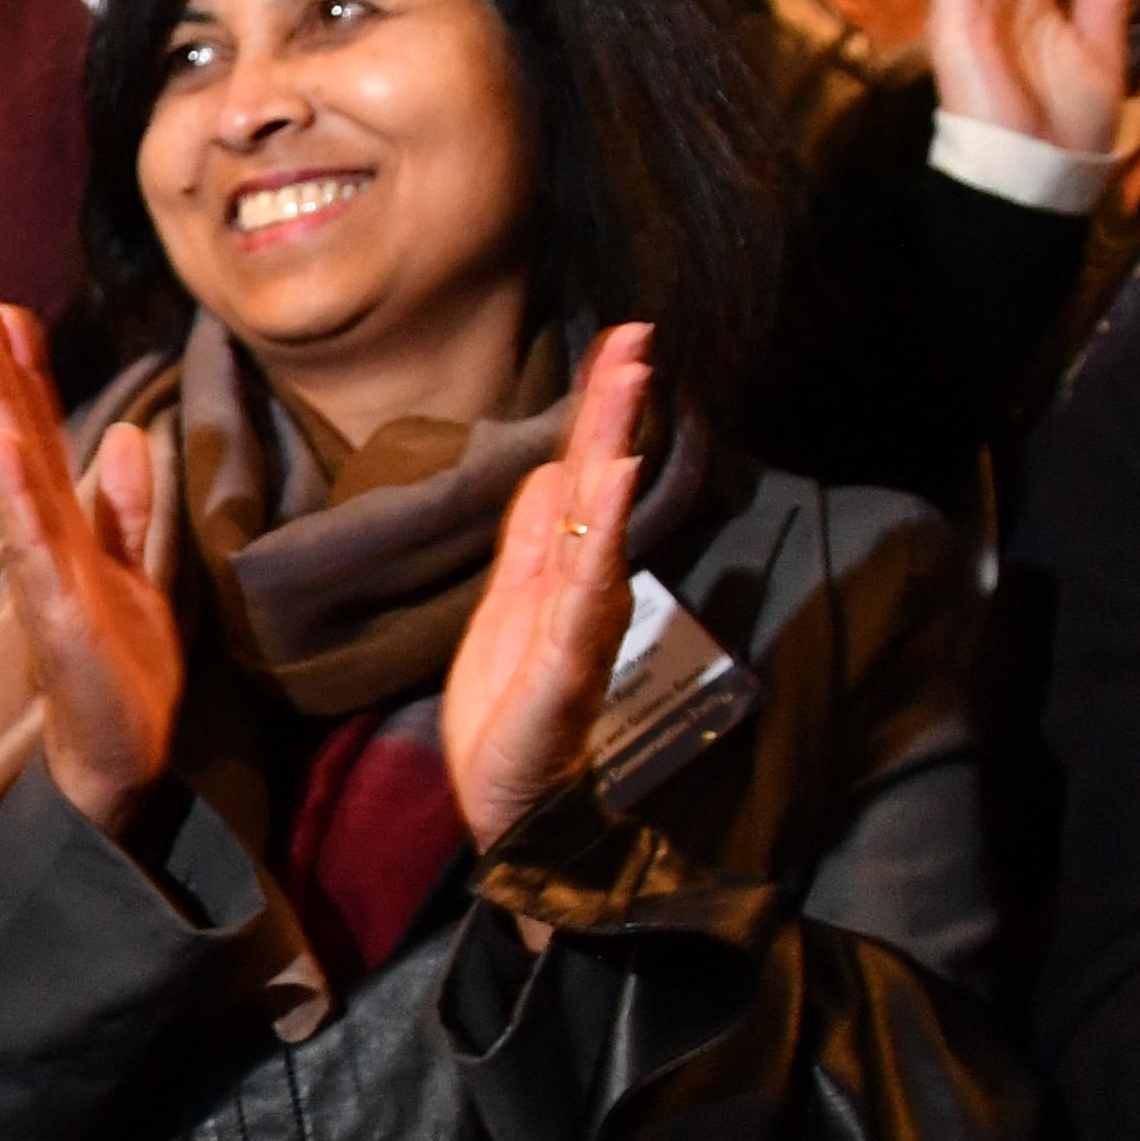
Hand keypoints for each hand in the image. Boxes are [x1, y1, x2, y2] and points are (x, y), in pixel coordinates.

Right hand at [0, 292, 179, 835]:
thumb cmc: (123, 675)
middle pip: (16, 435)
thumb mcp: (139, 575)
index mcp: (64, 527)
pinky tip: (4, 442)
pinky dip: (19, 487)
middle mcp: (43, 539)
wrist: (121, 759)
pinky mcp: (59, 609)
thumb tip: (124, 434)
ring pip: (16, 472)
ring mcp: (44, 571)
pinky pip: (36, 538)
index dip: (24, 369)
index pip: (41, 431)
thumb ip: (127, 509)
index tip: (4, 305)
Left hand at [441, 321, 657, 852]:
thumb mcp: (510, 606)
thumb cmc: (510, 711)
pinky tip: (614, 485)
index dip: (601, 410)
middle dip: (615, 410)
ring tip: (627, 387)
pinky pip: (588, 593)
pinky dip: (602, 538)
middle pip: (603, 484)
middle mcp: (584, 588)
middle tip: (635, 339)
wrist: (505, 801)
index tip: (619, 342)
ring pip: (603, 524)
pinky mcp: (568, 665)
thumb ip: (536, 541)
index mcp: (563, 571)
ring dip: (614, 451)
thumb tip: (555, 469)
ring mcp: (580, 624)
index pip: (587, 474)